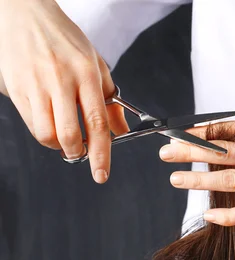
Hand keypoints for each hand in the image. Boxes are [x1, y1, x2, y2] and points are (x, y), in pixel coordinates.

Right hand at [0, 0, 128, 182]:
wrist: (25, 13)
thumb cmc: (64, 41)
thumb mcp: (95, 64)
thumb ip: (110, 100)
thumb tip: (120, 132)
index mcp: (86, 73)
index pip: (97, 122)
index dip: (100, 154)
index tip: (101, 173)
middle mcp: (61, 79)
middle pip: (69, 135)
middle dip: (76, 153)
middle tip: (79, 151)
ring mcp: (37, 85)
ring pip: (47, 135)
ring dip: (58, 145)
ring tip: (63, 135)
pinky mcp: (18, 89)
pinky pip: (31, 125)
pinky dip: (43, 133)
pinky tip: (49, 121)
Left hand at [159, 114, 234, 224]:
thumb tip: (230, 137)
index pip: (227, 129)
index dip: (199, 132)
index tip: (178, 132)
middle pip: (221, 152)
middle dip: (188, 152)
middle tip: (165, 153)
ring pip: (228, 181)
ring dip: (198, 181)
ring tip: (176, 179)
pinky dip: (226, 217)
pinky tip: (208, 217)